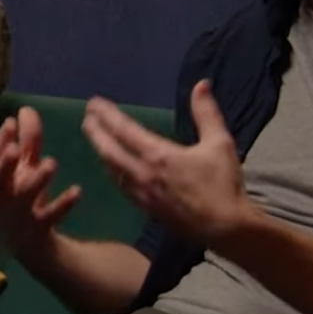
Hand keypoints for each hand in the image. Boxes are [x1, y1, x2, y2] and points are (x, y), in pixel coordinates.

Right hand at [0, 106, 80, 262]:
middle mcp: (2, 200)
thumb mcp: (26, 171)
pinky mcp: (36, 232)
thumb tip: (25, 109)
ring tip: (51, 163)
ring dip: (36, 181)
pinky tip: (76, 191)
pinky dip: (62, 205)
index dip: (0, 143)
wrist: (31, 249)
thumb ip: (27, 142)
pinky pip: (49, 218)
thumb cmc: (25, 201)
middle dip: (5, 165)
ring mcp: (18, 218)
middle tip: (16, 147)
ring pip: (23, 200)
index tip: (10, 122)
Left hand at [81, 83, 253, 245]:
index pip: (124, 130)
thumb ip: (206, 113)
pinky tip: (113, 169)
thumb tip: (201, 85)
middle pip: (108, 150)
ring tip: (96, 140)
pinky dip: (112, 171)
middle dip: (95, 133)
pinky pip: (120, 185)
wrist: (225, 229)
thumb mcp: (220, 143)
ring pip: (111, 170)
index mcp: (158, 155)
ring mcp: (141, 194)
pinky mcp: (145, 209)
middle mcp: (142, 174)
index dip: (107, 115)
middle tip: (86, 119)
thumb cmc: (223, 184)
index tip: (93, 103)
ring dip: (101, 152)